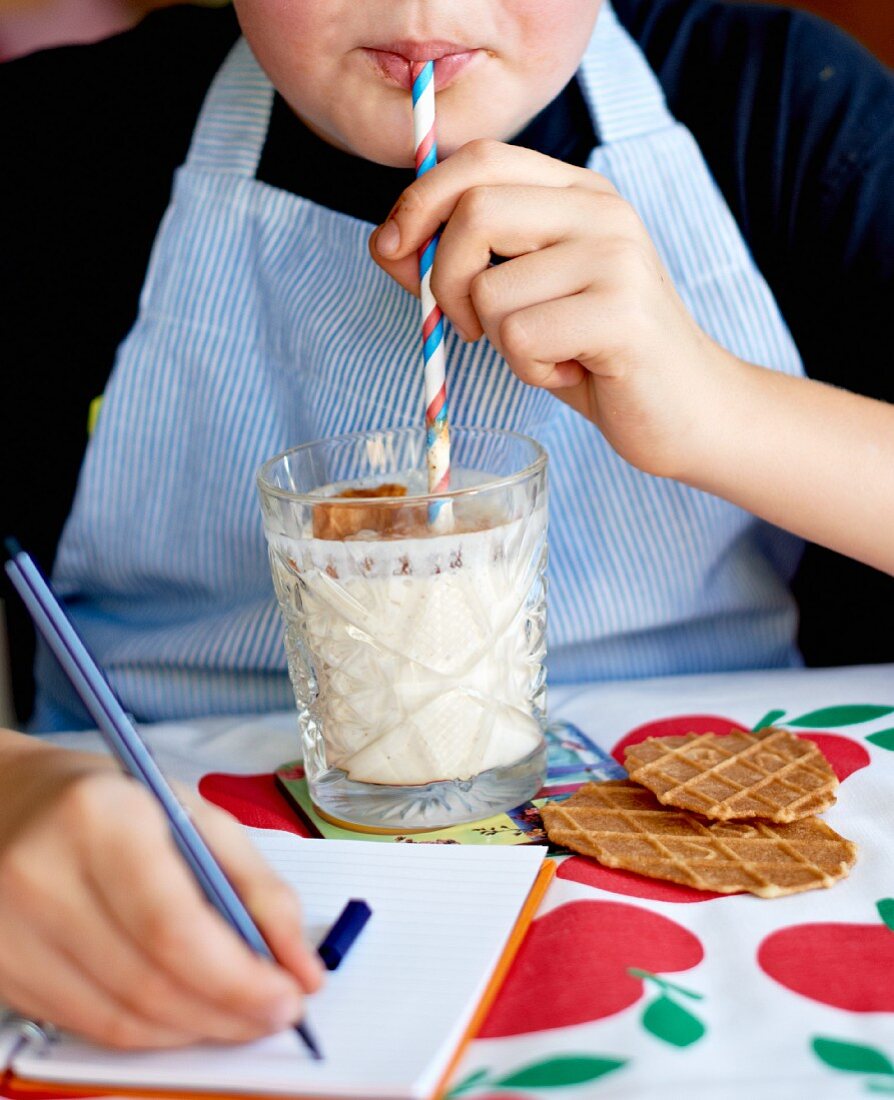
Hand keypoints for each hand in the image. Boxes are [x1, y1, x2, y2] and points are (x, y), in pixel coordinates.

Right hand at [0, 733, 323, 1048]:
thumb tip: (301, 964)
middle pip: (149, 982)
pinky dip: (151, 1031)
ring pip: (120, 1020)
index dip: (238, 978)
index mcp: (101, 818)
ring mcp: (10, 930)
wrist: (5, 803)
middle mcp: (43, 876)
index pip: (174, 928)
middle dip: (229, 1010)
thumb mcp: (192, 812)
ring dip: (195, 1029)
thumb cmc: (109, 801)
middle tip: (277, 1011)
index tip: (289, 995)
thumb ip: (256, 884)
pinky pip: (89, 1025)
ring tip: (240, 1014)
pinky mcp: (1, 970)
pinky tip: (186, 1013)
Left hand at [370, 139, 737, 480]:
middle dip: (443, 282)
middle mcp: (600, 210)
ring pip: (492, 290)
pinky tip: (569, 371)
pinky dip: (529, 369)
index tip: (392, 249)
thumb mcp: (526, 297)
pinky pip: (522, 337)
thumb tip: (387, 245)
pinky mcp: (621, 313)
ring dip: (500, 341)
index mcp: (576, 193)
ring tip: (547, 352)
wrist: (689, 409)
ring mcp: (615, 257)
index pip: (478, 160)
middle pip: (475, 212)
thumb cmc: (596, 354)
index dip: (419, 200)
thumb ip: (465, 264)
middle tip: (472, 326)